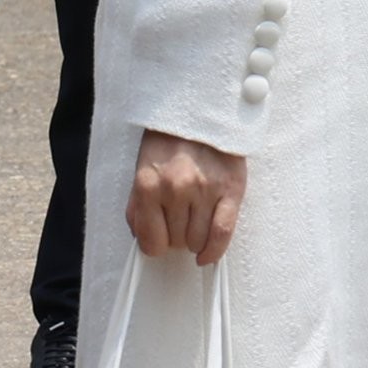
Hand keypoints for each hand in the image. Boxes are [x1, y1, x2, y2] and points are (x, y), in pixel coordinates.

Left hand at [126, 131, 246, 264]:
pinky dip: (214, 251)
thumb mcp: (142, 170)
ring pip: (198, 241)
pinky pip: (222, 233)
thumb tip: (143, 240)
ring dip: (194, 239)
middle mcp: (177, 189)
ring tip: (193, 221)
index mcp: (149, 185)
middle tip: (177, 220)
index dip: (154, 246)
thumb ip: (137, 207)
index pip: (151, 241)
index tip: (158, 242)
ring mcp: (205, 190)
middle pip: (175, 242)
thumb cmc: (168, 143)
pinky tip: (206, 255)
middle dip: (174, 237)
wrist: (201, 111)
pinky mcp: (231, 190)